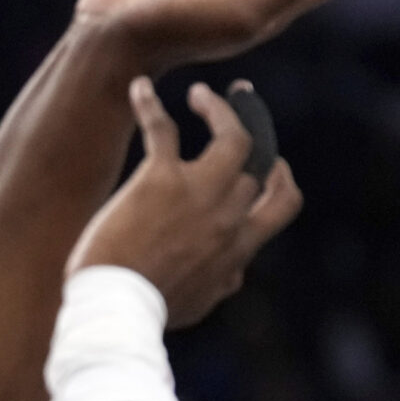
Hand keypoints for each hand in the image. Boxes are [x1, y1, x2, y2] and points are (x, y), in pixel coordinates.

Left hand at [68, 79, 302, 326]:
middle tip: (240, 103)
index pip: (281, 203)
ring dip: (219, 109)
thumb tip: (236, 274)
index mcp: (240, 247)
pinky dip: (149, 104)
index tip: (271, 159)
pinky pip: (162, 128)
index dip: (280, 175)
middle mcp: (229, 216)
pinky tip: (138, 88)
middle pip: (257, 161)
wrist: (118, 312)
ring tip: (200, 95)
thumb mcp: (200, 304)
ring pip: (233, 136)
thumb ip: (223, 283)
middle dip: (253, 126)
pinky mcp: (160, 180)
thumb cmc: (150, 312)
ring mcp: (198, 194)